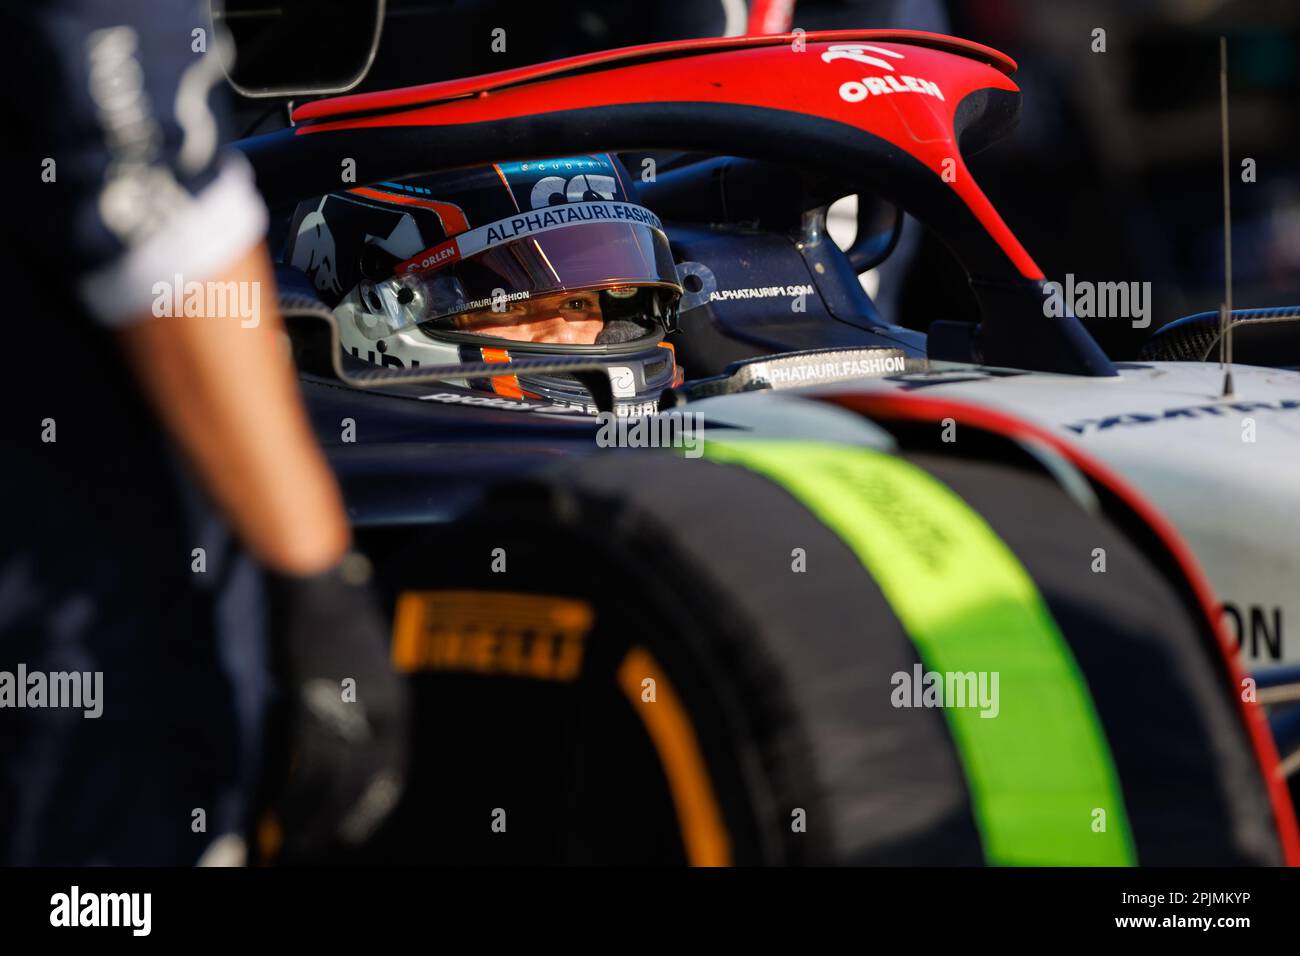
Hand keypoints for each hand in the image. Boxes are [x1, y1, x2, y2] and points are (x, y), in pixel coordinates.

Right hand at [267, 558, 408, 861]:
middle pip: (364, 784)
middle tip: (323, 845)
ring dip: (313, 819)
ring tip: (296, 845)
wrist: (318, 581)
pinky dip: (291, 797)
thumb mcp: (365, 656)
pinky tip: (278, 818)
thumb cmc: (339, 606)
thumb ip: (362, 690)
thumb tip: (345, 714)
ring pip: (333, 785)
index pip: (393, 769)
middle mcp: (378, 713)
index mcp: (396, 701)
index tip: (357, 826)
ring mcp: (346, 712)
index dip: (376, 803)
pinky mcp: (311, 709)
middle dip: (343, 820)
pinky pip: (305, 768)